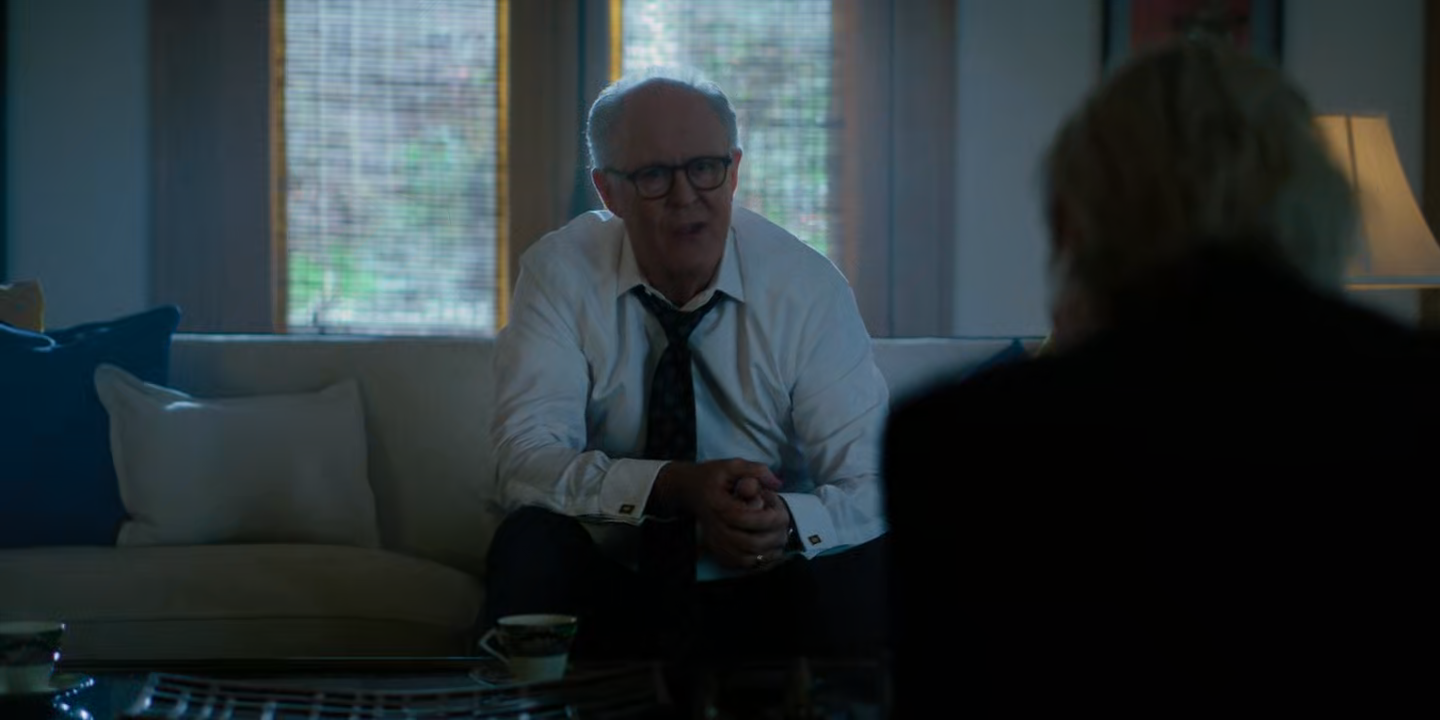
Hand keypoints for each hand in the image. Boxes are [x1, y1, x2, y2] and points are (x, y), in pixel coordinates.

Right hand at [649, 459, 788, 569]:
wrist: (688, 490)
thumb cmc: (711, 476)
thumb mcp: (732, 465)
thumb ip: (756, 470)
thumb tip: (777, 483)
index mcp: (719, 506)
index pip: (746, 519)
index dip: (768, 517)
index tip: (780, 510)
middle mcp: (715, 528)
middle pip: (750, 542)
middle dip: (774, 535)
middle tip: (785, 525)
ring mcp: (715, 543)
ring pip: (747, 558)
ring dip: (770, 550)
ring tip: (780, 536)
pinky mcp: (718, 551)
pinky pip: (740, 565)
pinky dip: (759, 561)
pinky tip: (770, 549)